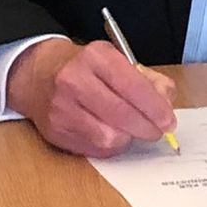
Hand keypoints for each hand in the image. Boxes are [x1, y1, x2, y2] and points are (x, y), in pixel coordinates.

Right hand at [6, 38, 177, 158]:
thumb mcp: (115, 60)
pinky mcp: (56, 131)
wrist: (38, 75)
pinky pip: (94, 149)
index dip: (155, 108)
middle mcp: (75, 80)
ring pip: (109, 137)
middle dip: (147, 128)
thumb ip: (147, 79)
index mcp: (95, 57)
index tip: (169, 120)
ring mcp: (62, 108)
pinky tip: (110, 133)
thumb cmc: (85, 68)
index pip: (132, 85)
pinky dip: (110, 146)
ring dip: (127, 138)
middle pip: (122, 115)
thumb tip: (166, 104)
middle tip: (157, 131)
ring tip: (130, 130)